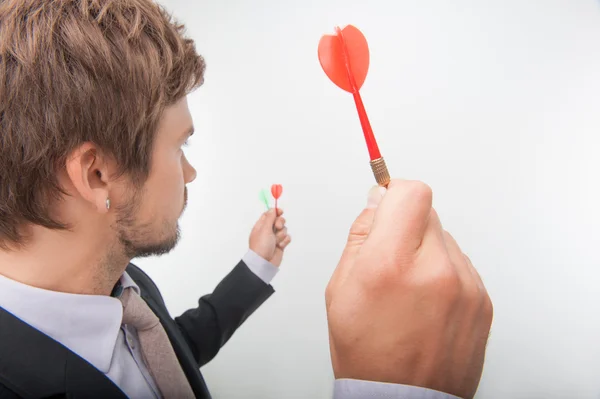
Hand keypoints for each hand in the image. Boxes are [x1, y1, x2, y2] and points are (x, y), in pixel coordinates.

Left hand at [249, 208, 290, 266]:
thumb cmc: (261, 245)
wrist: (264, 262)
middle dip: (280, 223)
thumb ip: (270, 218)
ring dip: (281, 235)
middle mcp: (268, 231)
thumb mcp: (264, 229)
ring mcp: (274, 238)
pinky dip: (285, 241)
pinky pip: (287, 238)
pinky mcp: (280, 244)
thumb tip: (273, 209)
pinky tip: (279, 246)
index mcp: (261, 225)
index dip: (275, 212)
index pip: (269, 215)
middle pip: (278, 220)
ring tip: (276, 241)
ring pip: (284, 230)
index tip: (280, 211)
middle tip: (277, 227)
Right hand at [326, 180, 492, 398]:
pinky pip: (460, 263)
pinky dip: (443, 272)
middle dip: (406, 225)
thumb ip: (361, 235)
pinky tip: (428, 301)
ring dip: (426, 250)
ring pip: (444, 237)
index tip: (387, 206)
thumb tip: (378, 201)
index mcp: (390, 264)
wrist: (403, 398)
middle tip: (391, 257)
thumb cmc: (367, 351)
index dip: (395, 193)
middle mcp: (434, 270)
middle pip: (427, 211)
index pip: (411, 193)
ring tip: (410, 288)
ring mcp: (465, 285)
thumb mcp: (340, 288)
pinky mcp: (482, 299)